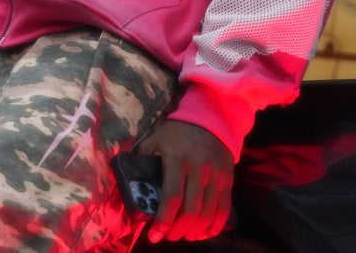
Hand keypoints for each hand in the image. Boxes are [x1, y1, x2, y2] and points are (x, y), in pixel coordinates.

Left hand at [137, 120, 234, 242]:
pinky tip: (204, 232)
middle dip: (177, 231)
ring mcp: (216, 175)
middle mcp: (199, 168)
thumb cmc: (178, 132)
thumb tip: (127, 177)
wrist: (211, 119)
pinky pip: (224, 210)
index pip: (172, 197)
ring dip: (195, 232)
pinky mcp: (228, 180)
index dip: (163, 221)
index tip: (154, 236)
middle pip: (191, 211)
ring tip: (184, 235)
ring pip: (208, 214)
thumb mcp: (157, 138)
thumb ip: (144, 157)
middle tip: (168, 236)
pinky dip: (214, 226)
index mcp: (177, 158)